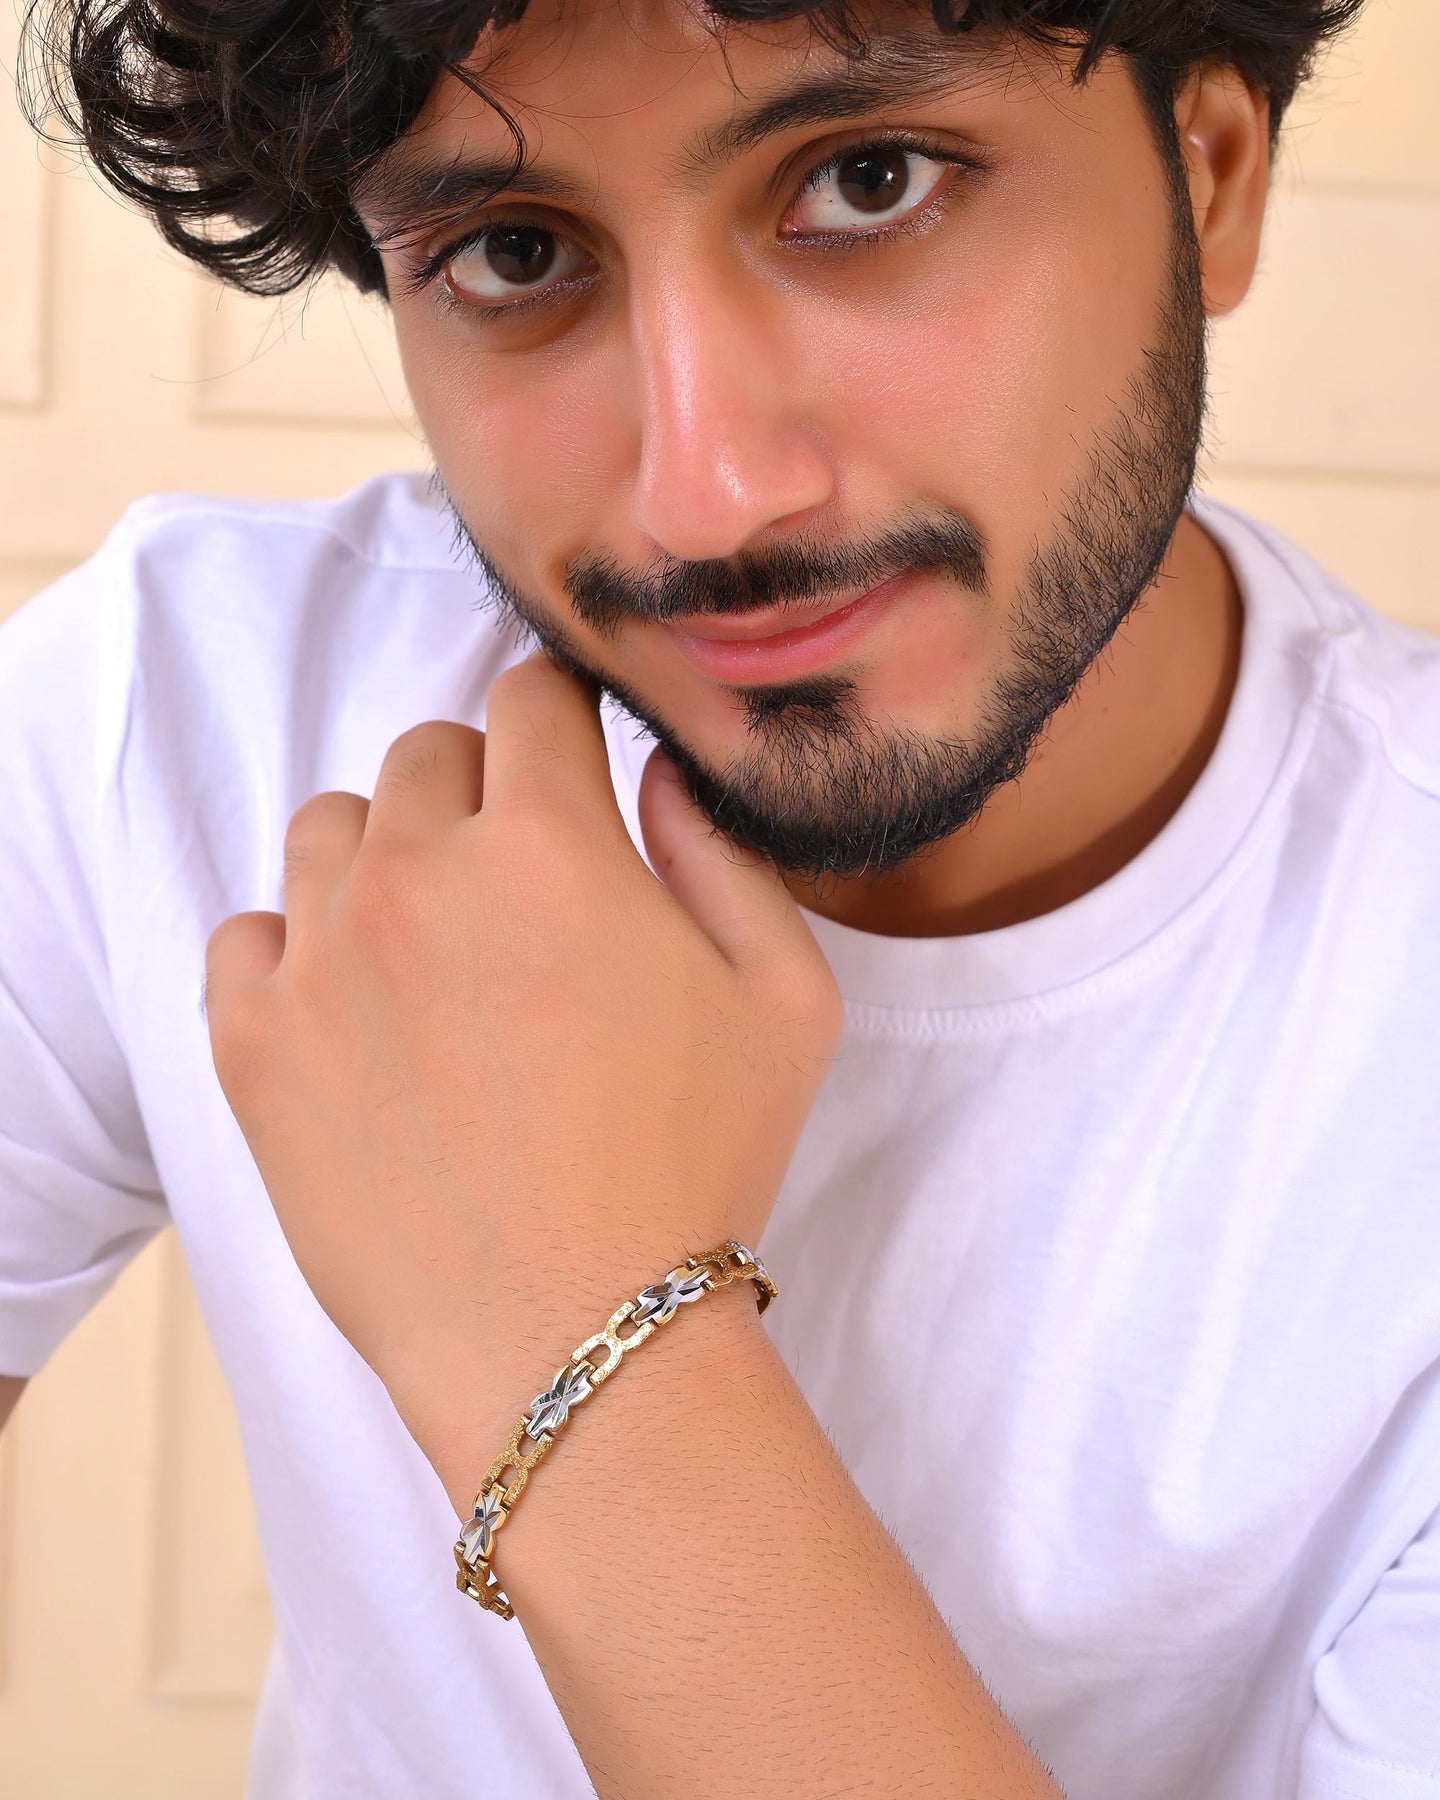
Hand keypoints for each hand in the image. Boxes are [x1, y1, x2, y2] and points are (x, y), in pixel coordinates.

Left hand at [203, 651, 842, 1482]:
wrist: (579, 1339)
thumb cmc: (701, 1169)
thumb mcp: (789, 998)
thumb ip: (723, 853)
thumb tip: (651, 775)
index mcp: (550, 842)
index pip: (529, 695)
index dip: (561, 717)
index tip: (571, 759)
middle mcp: (418, 872)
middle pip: (425, 753)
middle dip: (480, 791)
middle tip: (521, 884)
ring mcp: (320, 957)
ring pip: (330, 829)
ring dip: (386, 858)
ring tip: (438, 950)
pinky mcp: (253, 1045)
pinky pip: (245, 933)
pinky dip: (296, 947)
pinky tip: (357, 1008)